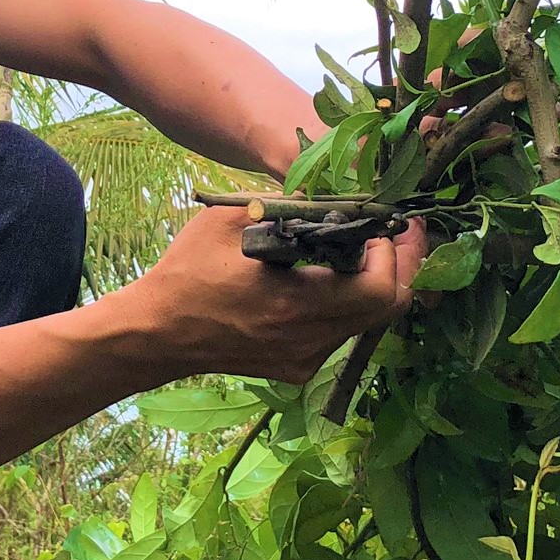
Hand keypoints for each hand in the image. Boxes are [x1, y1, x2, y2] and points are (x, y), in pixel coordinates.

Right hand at [126, 206, 426, 384]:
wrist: (157, 333)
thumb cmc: (187, 272)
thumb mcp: (229, 221)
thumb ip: (284, 205)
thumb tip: (329, 192)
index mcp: (296, 304)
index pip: (379, 290)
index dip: (395, 255)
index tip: (386, 224)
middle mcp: (309, 340)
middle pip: (386, 310)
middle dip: (401, 267)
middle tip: (402, 233)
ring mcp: (305, 359)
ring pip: (367, 322)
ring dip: (377, 284)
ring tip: (371, 247)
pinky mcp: (297, 367)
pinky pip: (342, 333)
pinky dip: (351, 303)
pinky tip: (336, 277)